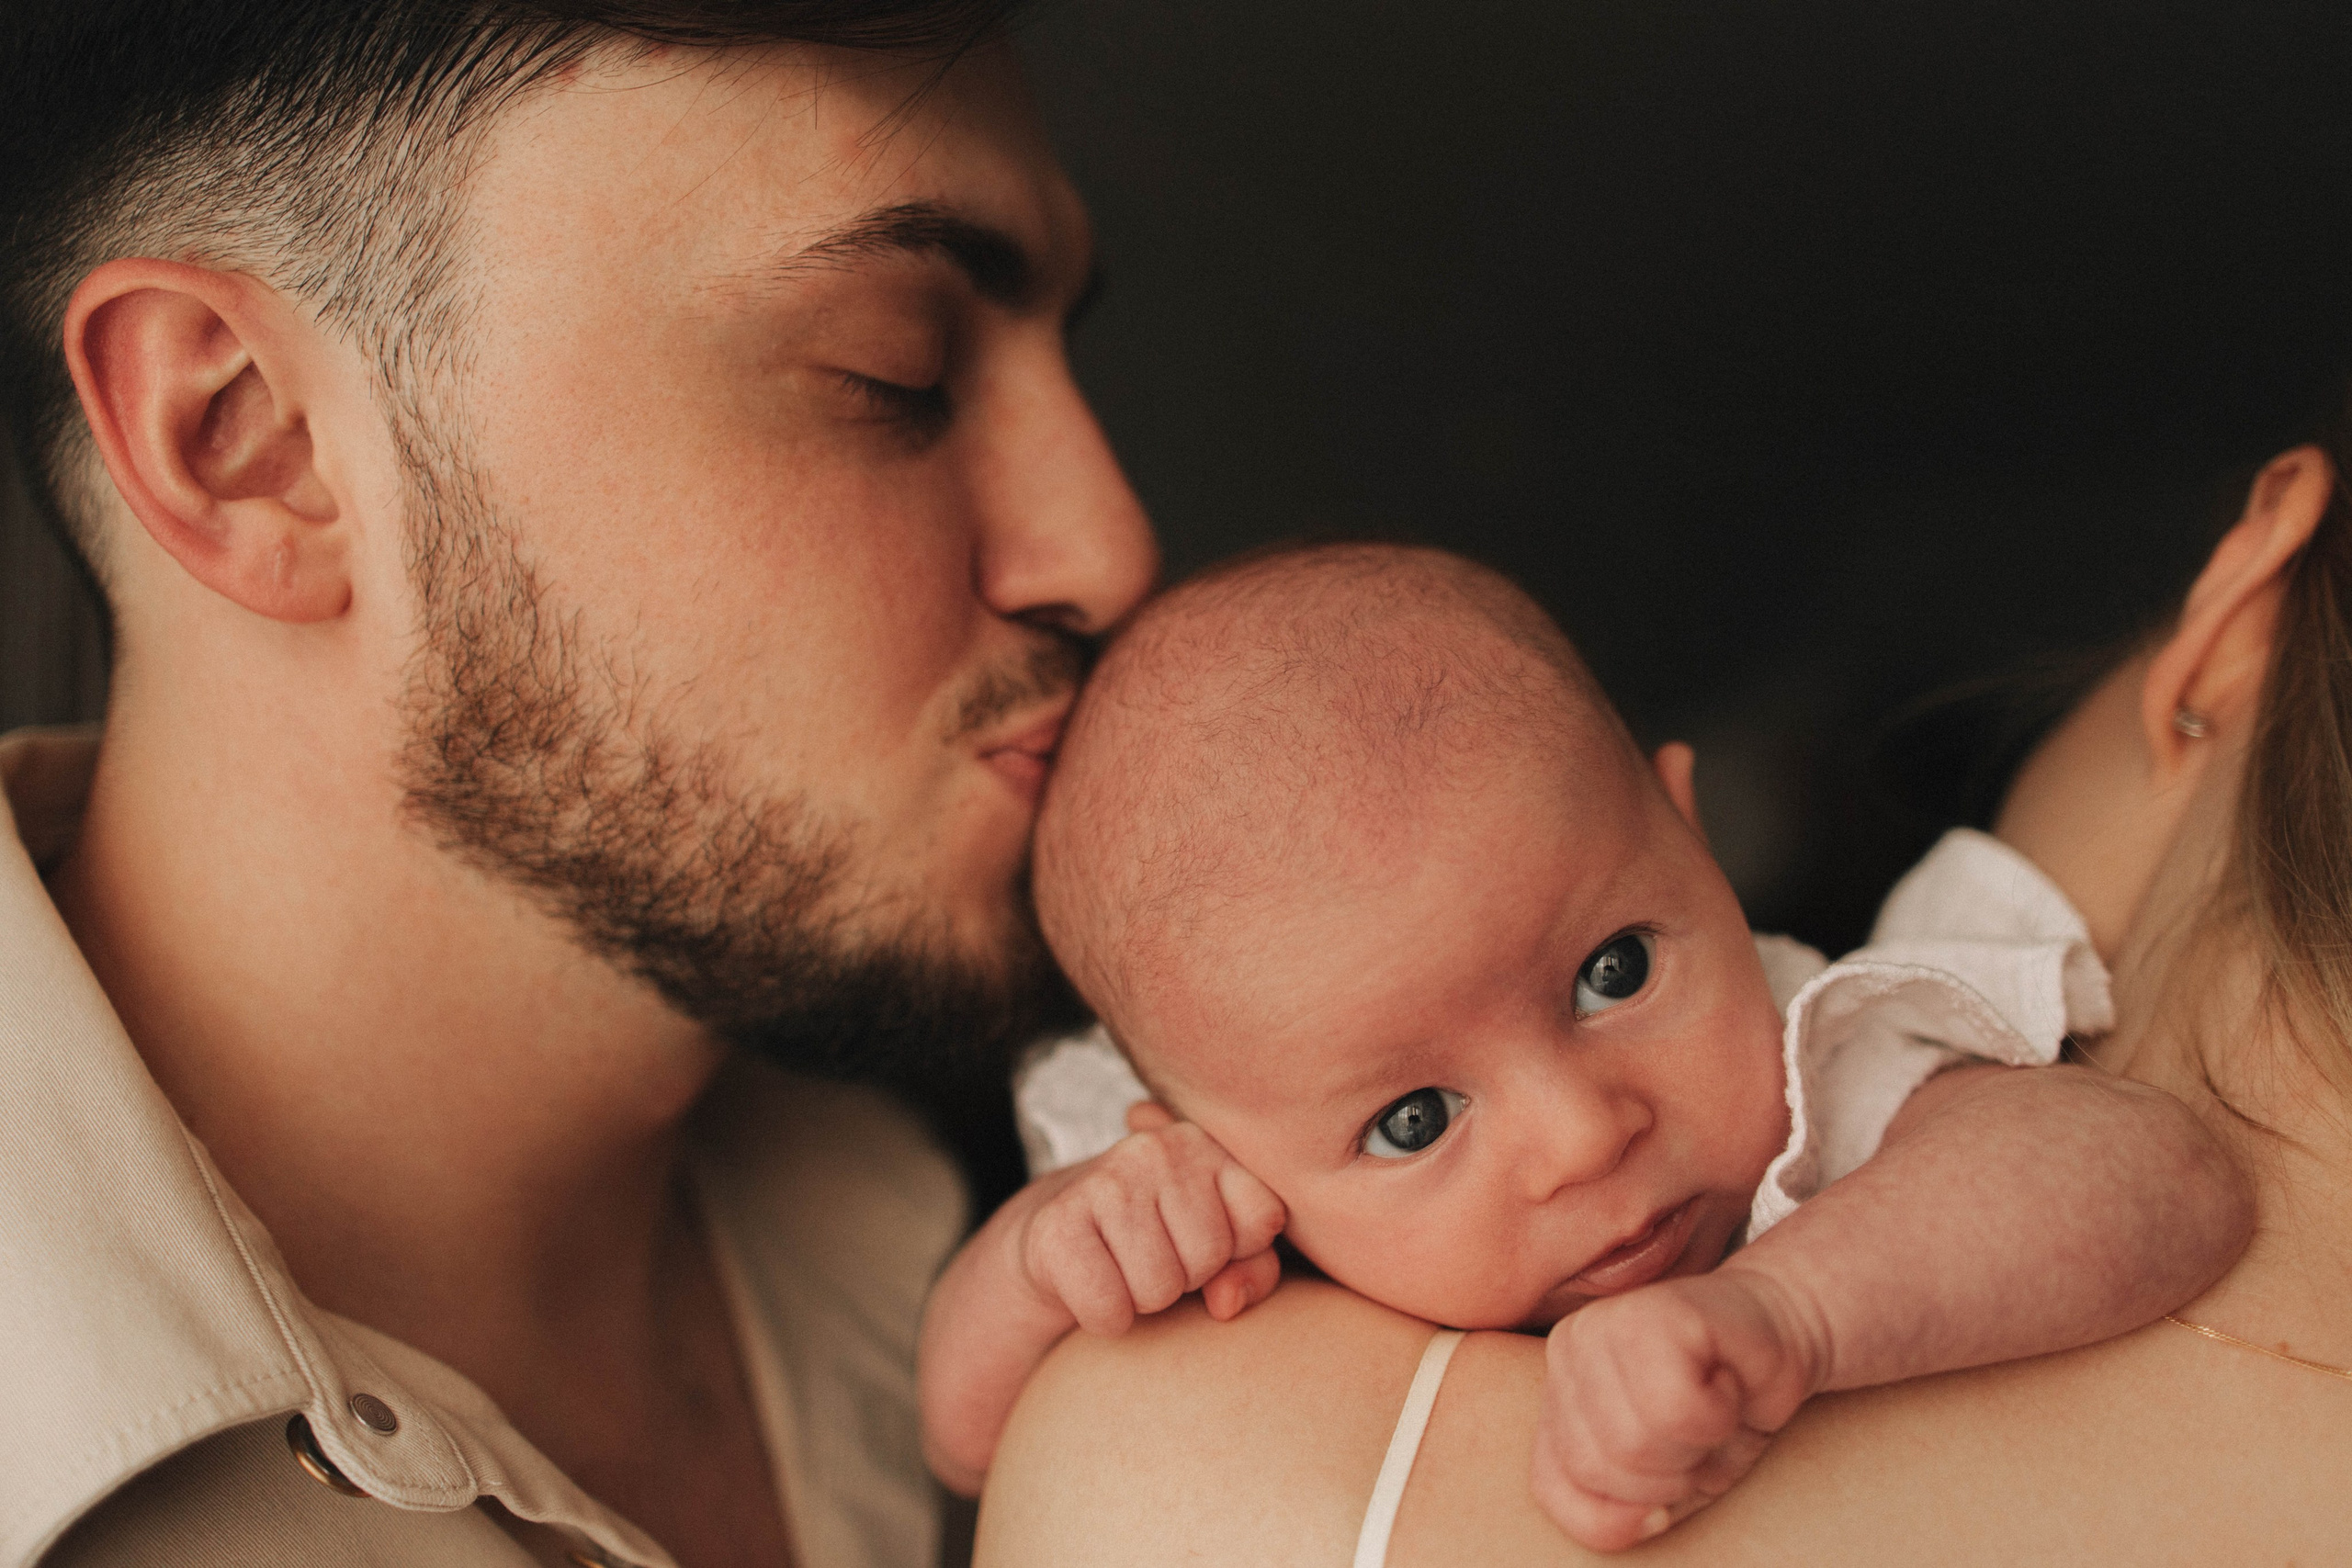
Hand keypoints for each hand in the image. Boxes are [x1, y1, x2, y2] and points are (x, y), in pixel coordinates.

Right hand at [1013, 1101, 1286, 1334]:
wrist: (1059, 1239)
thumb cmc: (1158, 1244)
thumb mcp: (1221, 1251)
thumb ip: (1254, 1271)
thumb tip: (1226, 1303)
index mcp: (1203, 1142)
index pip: (1261, 1219)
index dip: (1235, 1250)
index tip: (1200, 1238)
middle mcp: (1157, 1149)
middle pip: (1209, 1259)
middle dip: (1186, 1279)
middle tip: (1153, 1256)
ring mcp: (1104, 1180)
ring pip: (1158, 1289)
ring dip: (1143, 1300)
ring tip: (1123, 1267)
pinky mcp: (1056, 1224)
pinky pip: (1108, 1309)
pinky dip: (1105, 1317)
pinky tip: (1093, 1281)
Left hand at [1530, 1269, 1824, 1550]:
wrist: (1785, 1331)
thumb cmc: (1722, 1411)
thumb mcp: (1662, 1483)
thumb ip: (1613, 1512)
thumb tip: (1636, 1521)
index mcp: (1556, 1391)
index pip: (1557, 1486)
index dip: (1631, 1503)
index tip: (1675, 1467)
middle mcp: (1568, 1349)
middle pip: (1601, 1467)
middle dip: (1671, 1472)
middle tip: (1701, 1426)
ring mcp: (1603, 1324)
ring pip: (1634, 1441)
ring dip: (1698, 1442)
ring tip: (1714, 1401)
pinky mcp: (1652, 1312)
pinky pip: (1675, 1407)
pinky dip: (1717, 1413)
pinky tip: (1724, 1380)